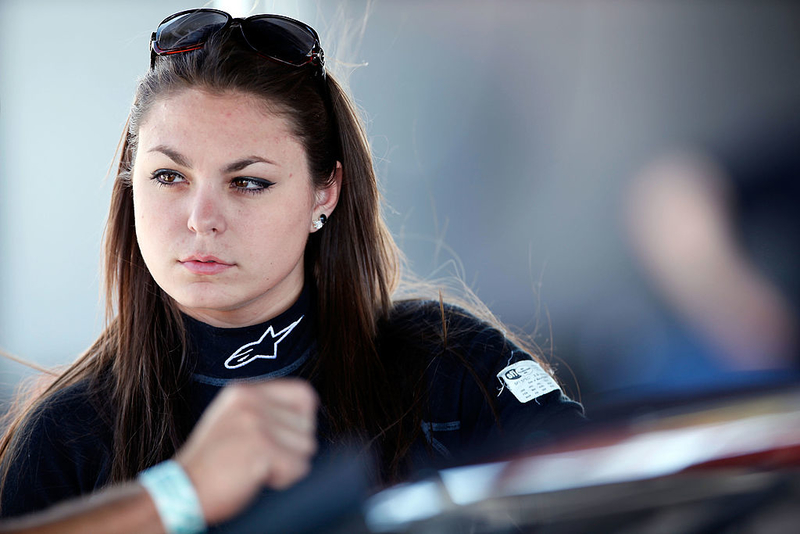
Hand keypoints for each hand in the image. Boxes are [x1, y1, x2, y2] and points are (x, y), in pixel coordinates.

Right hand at [174, 379, 317, 523]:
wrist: (181, 492)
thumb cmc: (212, 464)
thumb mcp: (235, 419)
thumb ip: (266, 410)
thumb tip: (307, 416)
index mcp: (245, 391)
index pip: (304, 393)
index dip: (302, 420)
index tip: (283, 439)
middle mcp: (251, 400)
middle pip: (308, 423)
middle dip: (293, 447)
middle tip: (261, 457)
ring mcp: (256, 421)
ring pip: (307, 446)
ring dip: (288, 464)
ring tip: (255, 466)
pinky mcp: (261, 446)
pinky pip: (299, 467)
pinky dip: (284, 479)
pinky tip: (255, 477)